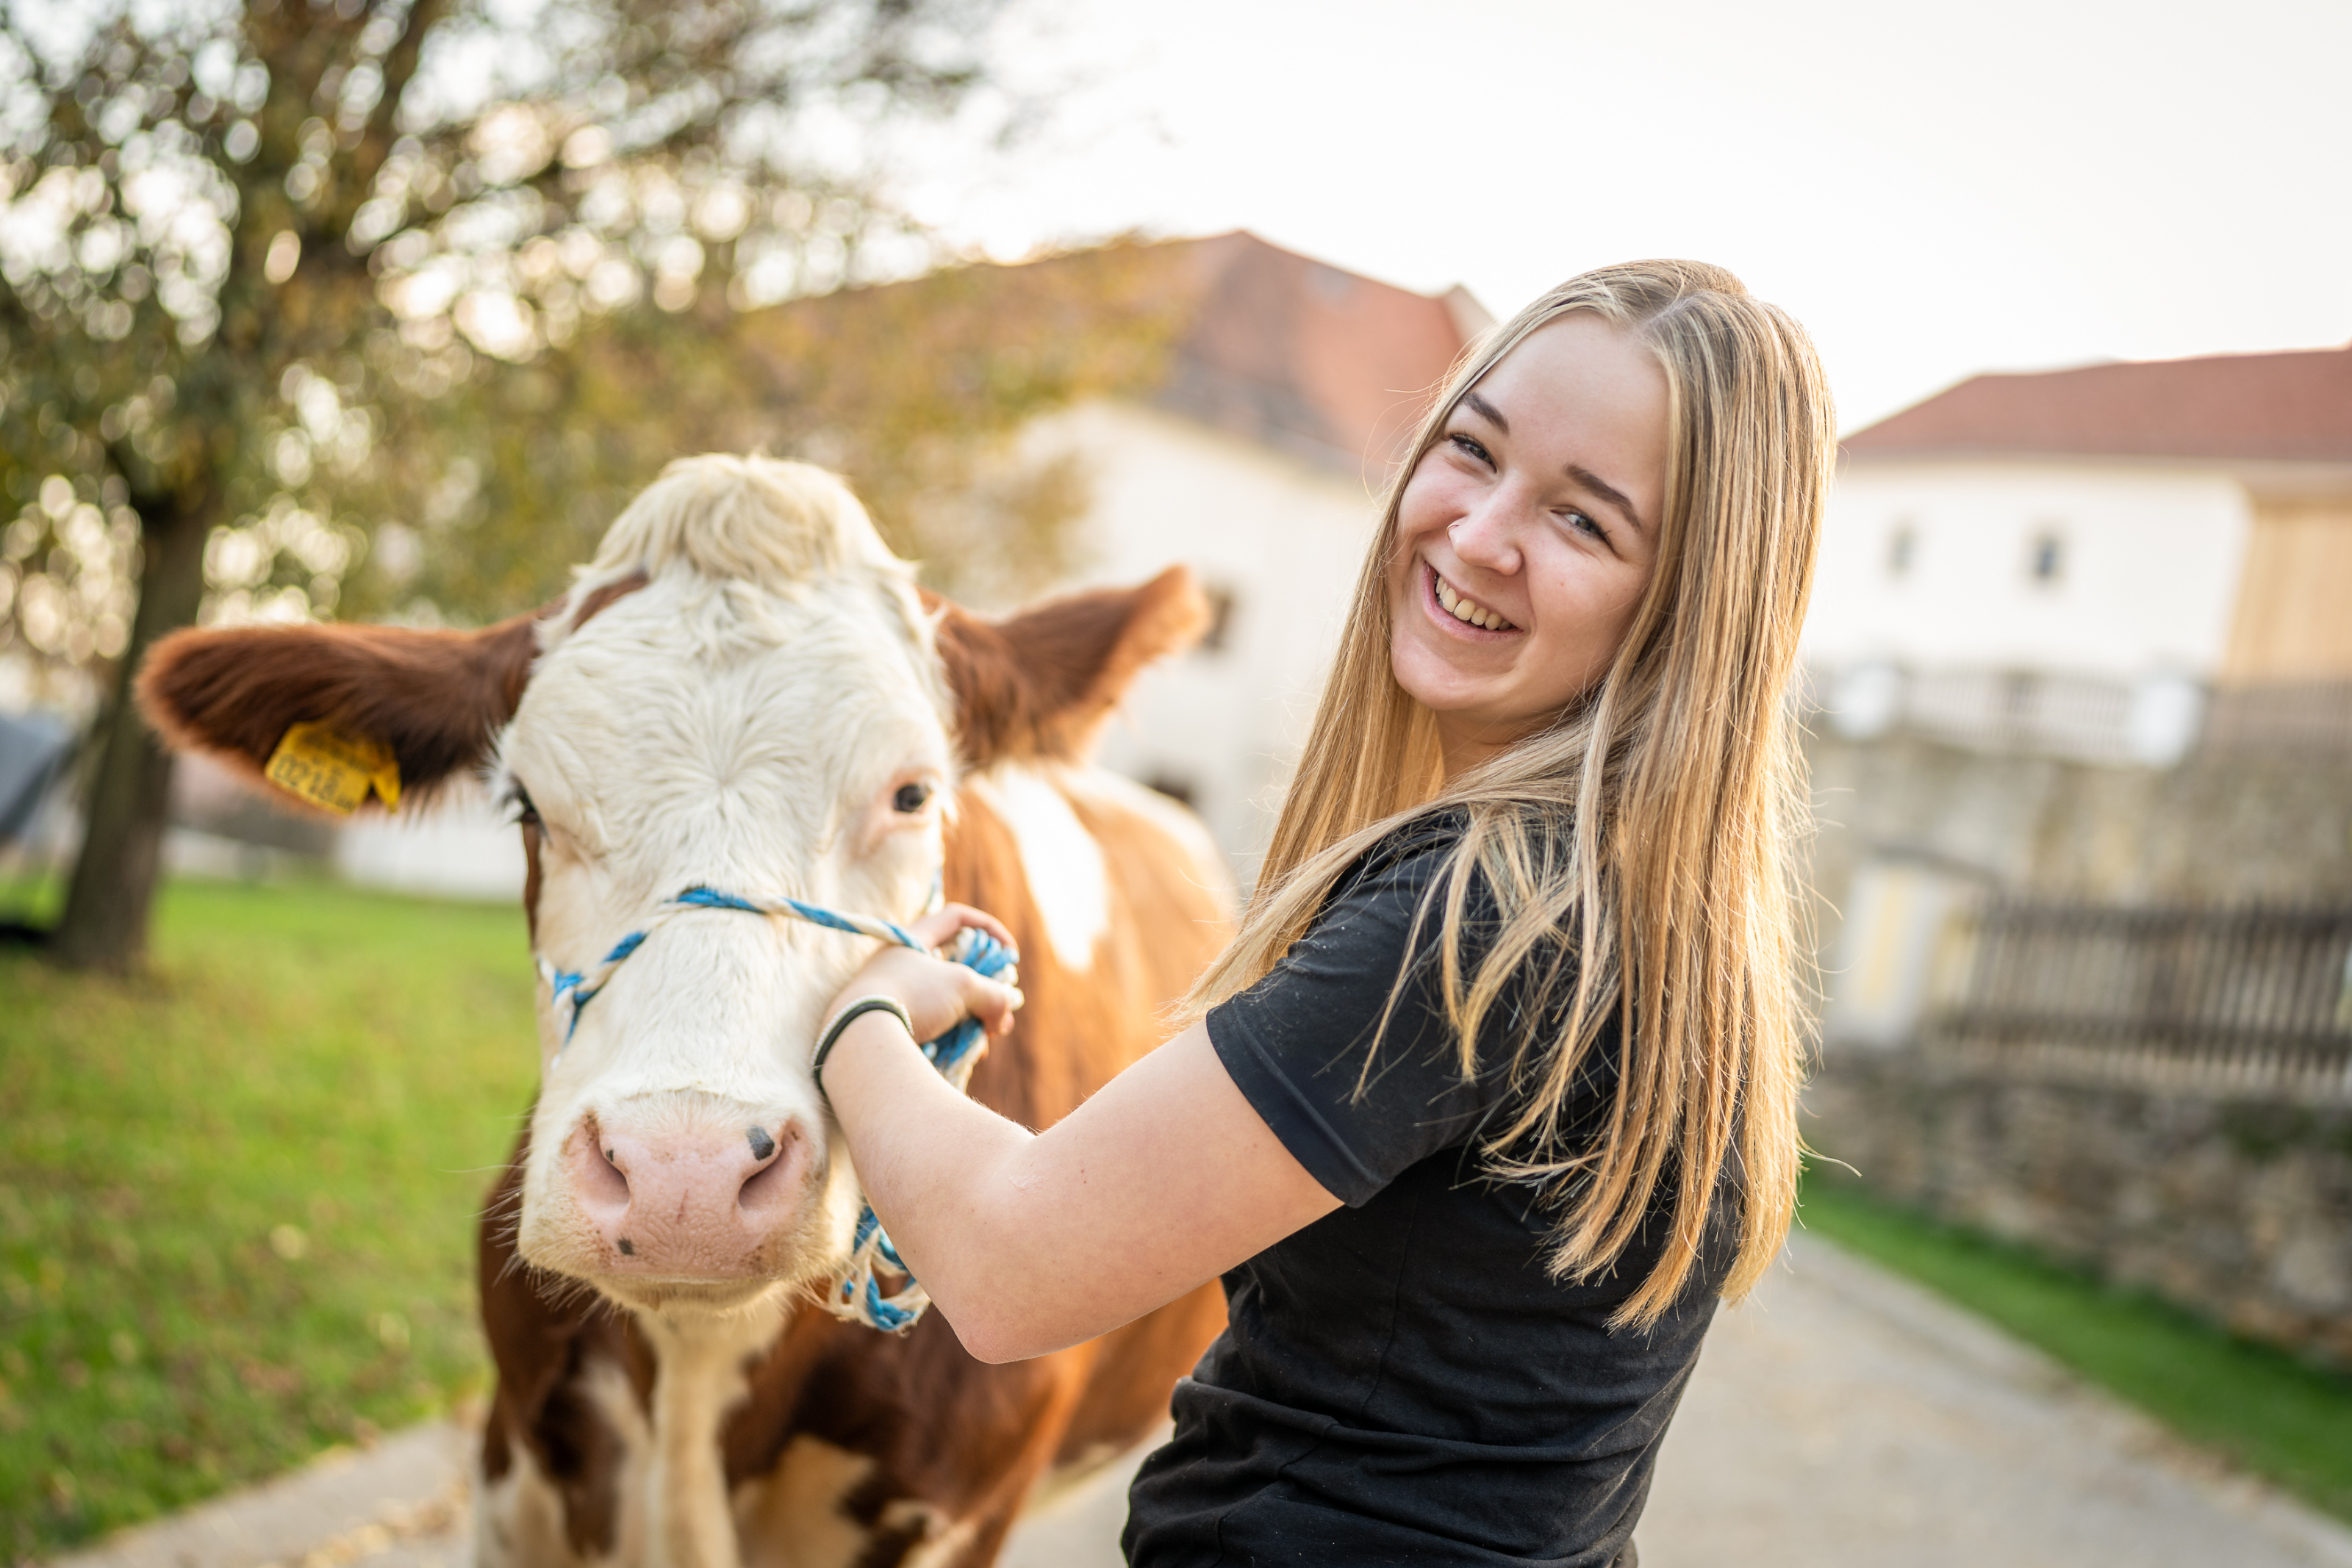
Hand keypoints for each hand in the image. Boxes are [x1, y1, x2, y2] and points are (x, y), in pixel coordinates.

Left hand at [827, 904, 1023, 1049]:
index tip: (1009, 953)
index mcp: (912, 940)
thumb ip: (994, 995)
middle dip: (985, 988)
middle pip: (954, 967)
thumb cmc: (913, 997)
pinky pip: (931, 1025)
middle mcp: (900, 964)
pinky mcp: (890, 1025)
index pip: (957, 918)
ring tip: (985, 1039)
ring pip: (945, 1002)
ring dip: (972, 1018)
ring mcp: (893, 995)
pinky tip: (967, 1053)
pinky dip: (953, 1035)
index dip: (990, 929)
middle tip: (1000, 1007)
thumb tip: (1002, 1019)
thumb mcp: (964, 987)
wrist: (861, 1037)